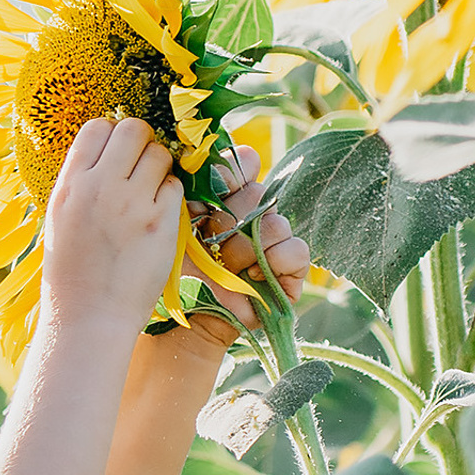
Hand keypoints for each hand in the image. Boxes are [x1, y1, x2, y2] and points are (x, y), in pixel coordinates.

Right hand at [40, 115, 186, 333]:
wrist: (88, 318)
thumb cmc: (72, 274)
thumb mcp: (61, 219)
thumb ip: (82, 183)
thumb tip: (107, 153)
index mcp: (69, 185)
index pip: (96, 127)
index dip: (112, 135)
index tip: (117, 155)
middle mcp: (99, 187)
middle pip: (133, 129)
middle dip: (142, 142)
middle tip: (141, 167)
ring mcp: (132, 204)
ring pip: (160, 154)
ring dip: (160, 169)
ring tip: (150, 195)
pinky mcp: (161, 223)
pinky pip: (175, 188)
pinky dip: (170, 197)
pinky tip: (159, 217)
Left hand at [187, 150, 313, 343]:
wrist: (187, 318)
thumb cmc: (178, 272)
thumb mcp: (177, 226)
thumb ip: (190, 190)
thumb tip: (209, 156)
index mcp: (227, 196)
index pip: (243, 163)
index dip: (228, 176)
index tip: (207, 196)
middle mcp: (255, 213)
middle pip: (258, 194)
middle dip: (229, 222)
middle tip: (210, 244)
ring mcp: (275, 240)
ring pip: (277, 224)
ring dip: (245, 250)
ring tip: (226, 267)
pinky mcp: (291, 268)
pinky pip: (296, 251)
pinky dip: (274, 263)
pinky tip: (253, 276)